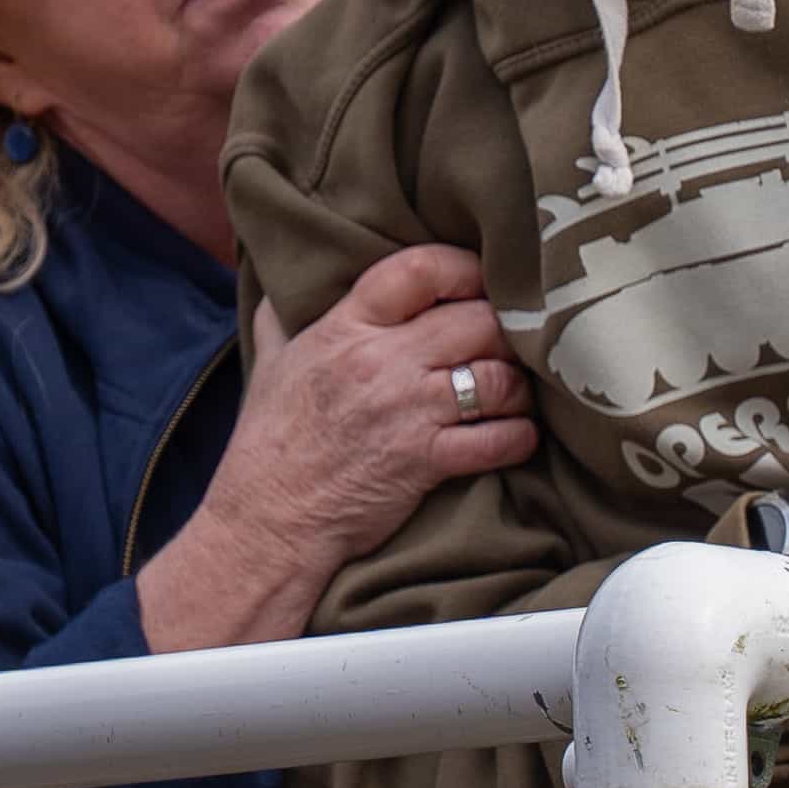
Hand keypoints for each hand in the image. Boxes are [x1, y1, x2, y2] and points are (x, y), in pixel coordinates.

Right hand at [136, 245, 543, 652]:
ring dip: (518, 385)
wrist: (269, 518)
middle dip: (502, 330)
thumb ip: (282, 316)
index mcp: (345, 327)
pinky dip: (519, 437)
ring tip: (513, 392)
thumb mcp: (270, 362)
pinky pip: (499, 440)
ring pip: (498, 377)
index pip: (419, 269)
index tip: (476, 283)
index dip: (462, 269)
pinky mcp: (427, 461)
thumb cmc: (271, 439)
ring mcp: (409, 411)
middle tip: (506, 345)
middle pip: (477, 320)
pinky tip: (517, 435)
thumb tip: (283, 283)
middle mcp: (382, 361)